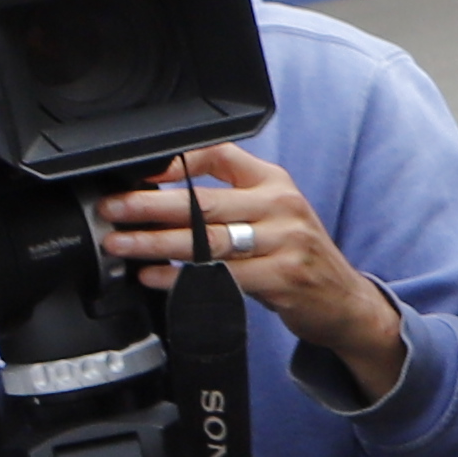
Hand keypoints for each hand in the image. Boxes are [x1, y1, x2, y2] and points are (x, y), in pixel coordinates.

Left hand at [91, 145, 405, 401]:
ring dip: (156, 243)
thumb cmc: (297, 256)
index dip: (176, 162)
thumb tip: (160, 192)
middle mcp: (281, 206)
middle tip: (112, 210)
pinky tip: (154, 277)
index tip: (137, 171)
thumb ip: (231, 197)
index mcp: (274, 182)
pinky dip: (181, 278)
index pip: (219, 155)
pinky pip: (221, 276)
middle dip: (149, 205)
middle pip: (204, 202)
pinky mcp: (283, 278)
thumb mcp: (275, 212)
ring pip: (208, 241)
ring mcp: (285, 243)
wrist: (345, 301)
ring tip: (121, 245)